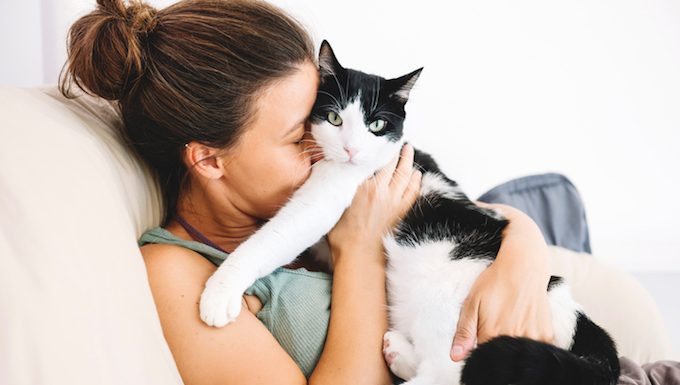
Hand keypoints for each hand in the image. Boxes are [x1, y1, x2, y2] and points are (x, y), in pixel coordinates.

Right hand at [327, 144, 421, 264]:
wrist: (359, 255)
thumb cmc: (342, 234)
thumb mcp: (336, 206)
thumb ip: (341, 188)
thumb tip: (337, 176)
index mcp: (365, 187)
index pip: (377, 162)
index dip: (382, 151)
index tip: (382, 143)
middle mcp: (382, 191)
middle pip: (395, 166)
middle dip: (399, 153)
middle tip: (401, 143)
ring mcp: (394, 202)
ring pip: (407, 176)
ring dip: (410, 163)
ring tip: (409, 152)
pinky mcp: (401, 212)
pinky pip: (413, 192)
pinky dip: (416, 181)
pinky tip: (417, 176)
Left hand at [450, 201, 553, 360]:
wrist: (524, 266)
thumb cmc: (495, 283)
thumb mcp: (472, 303)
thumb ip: (464, 332)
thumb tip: (455, 358)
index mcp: (492, 334)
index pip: (483, 357)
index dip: (479, 350)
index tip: (481, 336)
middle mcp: (514, 339)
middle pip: (502, 357)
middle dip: (496, 347)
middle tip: (498, 321)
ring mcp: (533, 337)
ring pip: (519, 355)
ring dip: (512, 346)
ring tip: (510, 320)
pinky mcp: (547, 334)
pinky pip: (537, 349)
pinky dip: (529, 343)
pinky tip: (523, 324)